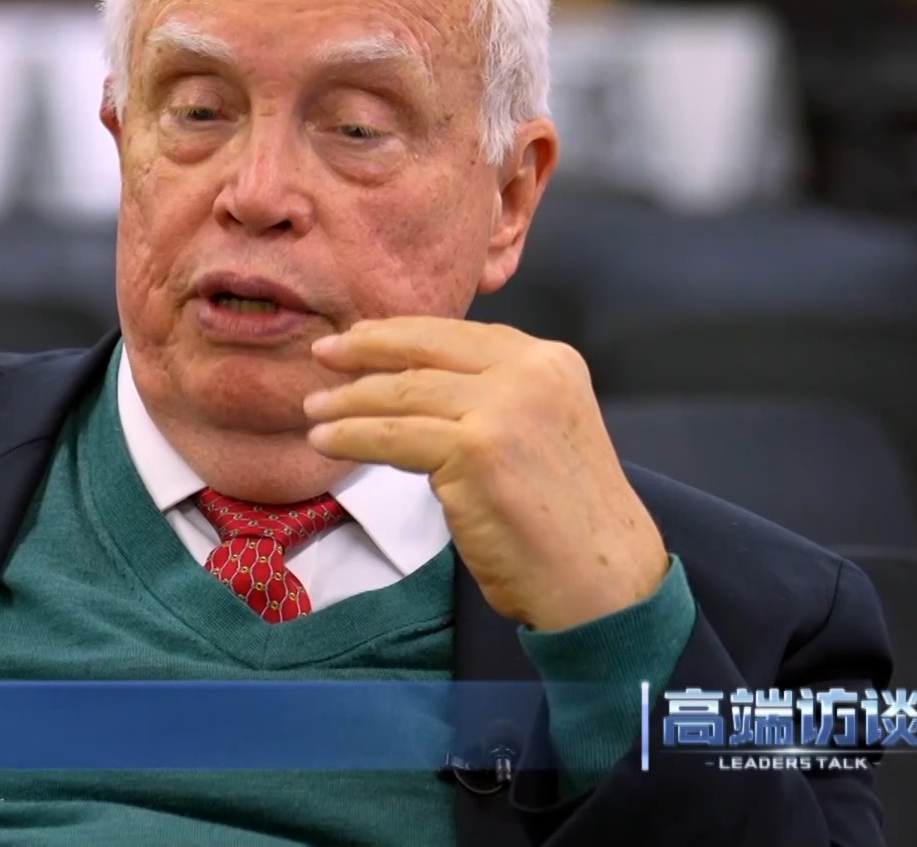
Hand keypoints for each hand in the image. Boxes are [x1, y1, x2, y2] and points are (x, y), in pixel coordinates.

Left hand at [304, 317, 668, 631]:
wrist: (602, 582)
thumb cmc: (565, 521)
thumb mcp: (540, 431)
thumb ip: (494, 396)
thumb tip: (415, 380)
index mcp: (550, 361)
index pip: (458, 333)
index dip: (400, 333)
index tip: (359, 339)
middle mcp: (531, 373)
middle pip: (426, 349)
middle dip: (365, 350)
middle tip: (322, 355)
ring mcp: (504, 408)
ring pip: (402, 392)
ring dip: (347, 400)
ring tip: (314, 408)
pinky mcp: (475, 451)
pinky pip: (392, 436)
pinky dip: (350, 437)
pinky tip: (325, 442)